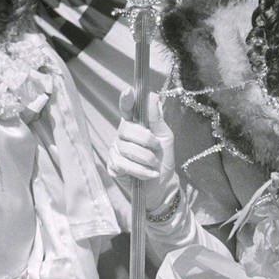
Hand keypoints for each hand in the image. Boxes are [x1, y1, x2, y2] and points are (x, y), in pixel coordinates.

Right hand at [108, 90, 177, 207]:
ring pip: (128, 148)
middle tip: (156, 149)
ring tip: (153, 164)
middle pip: (128, 129)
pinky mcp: (113, 166)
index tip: (128, 91)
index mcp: (135, 124)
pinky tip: (149, 174)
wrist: (162, 186)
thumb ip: (157, 119)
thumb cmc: (162, 160)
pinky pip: (125, 164)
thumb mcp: (165, 138)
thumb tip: (152, 96)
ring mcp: (115, 150)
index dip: (126, 100)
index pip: (127, 109)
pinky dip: (142, 171)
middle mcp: (122, 134)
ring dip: (147, 159)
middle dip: (147, 140)